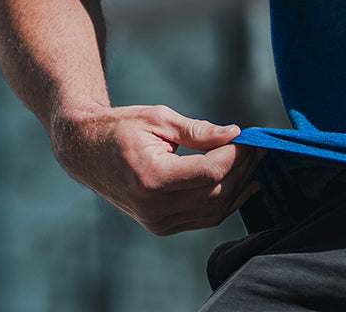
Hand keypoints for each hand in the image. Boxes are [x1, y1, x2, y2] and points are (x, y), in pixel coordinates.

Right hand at [50, 103, 261, 235]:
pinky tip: (242, 183)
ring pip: (213, 211)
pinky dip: (225, 202)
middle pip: (216, 194)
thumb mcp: (160, 119)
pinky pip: (203, 218)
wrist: (86, 152)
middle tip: (258, 146)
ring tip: (254, 161)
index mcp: (152, 178)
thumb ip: (199, 131)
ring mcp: (157, 222)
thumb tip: (234, 134)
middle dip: (243, 169)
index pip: (211, 173)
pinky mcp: (161, 226)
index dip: (237, 154)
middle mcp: (154, 207)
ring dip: (239, 186)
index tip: (251, 136)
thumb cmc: (121, 128)